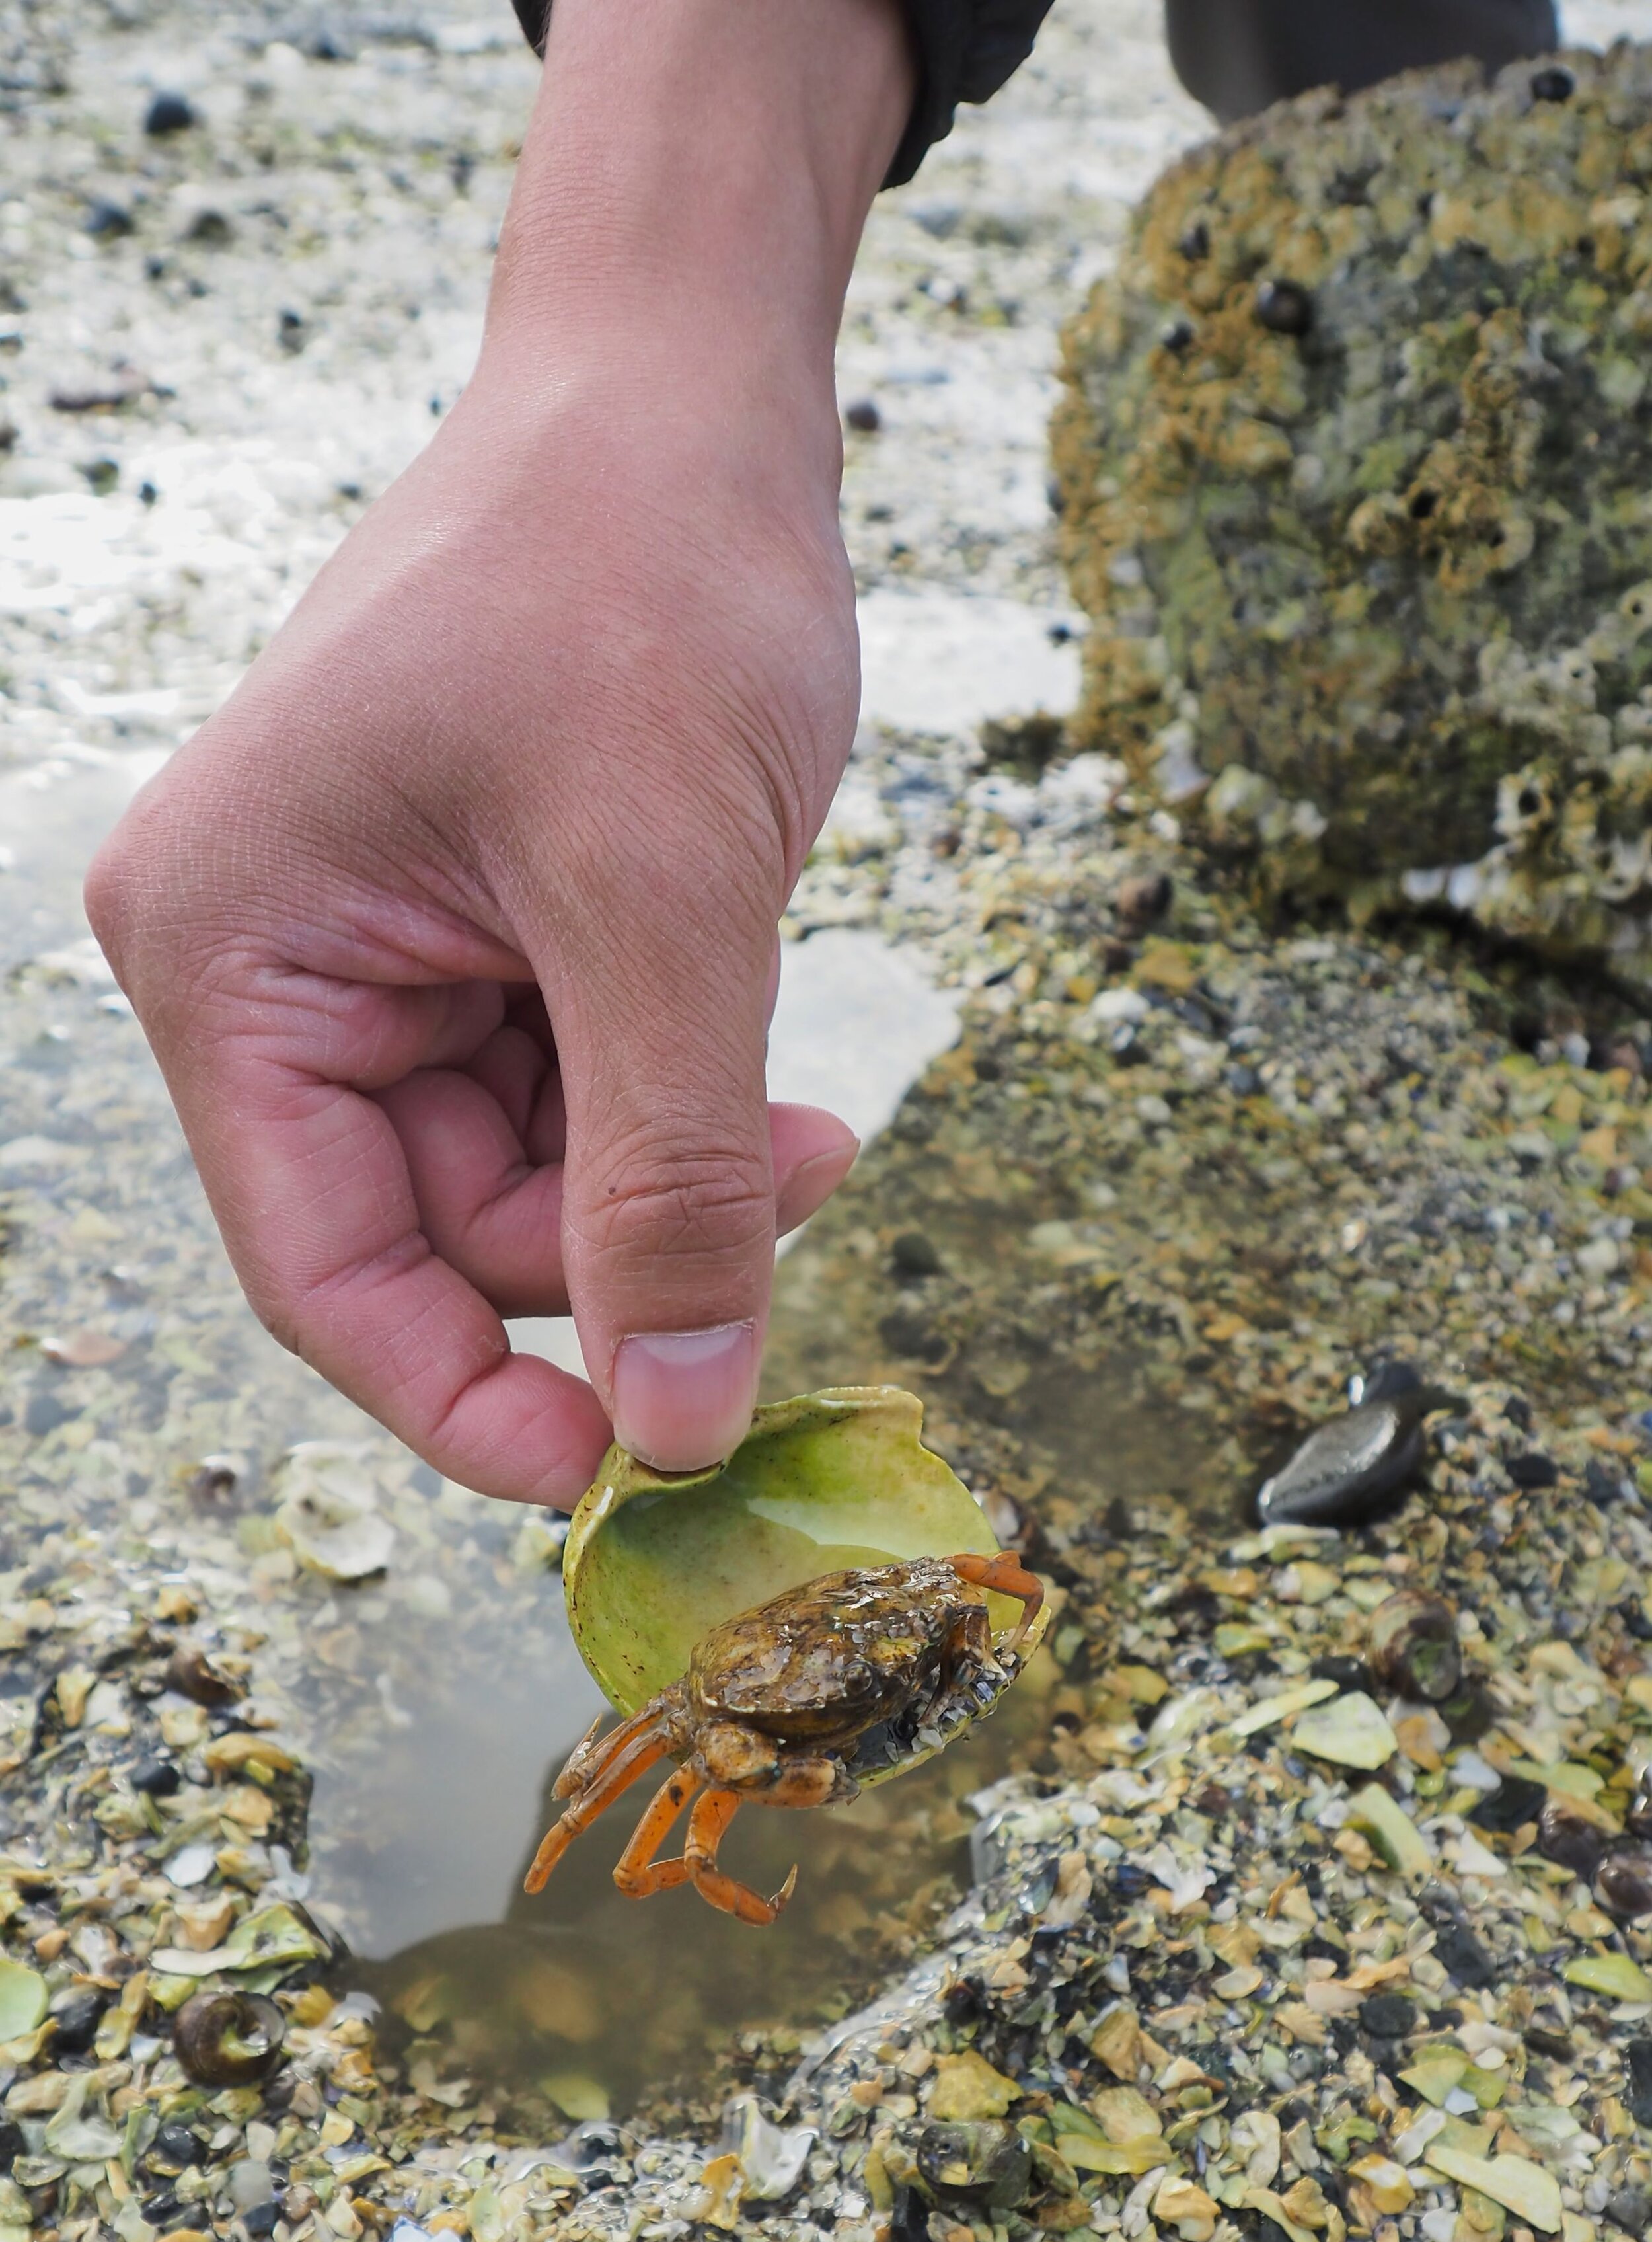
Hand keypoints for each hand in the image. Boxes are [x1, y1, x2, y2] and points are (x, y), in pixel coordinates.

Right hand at [85, 0, 910, 1507]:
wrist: (687, 391)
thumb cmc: (638, 579)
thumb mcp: (664, 904)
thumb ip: (667, 1183)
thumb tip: (678, 1427)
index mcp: (230, 958)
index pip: (325, 1271)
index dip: (465, 1400)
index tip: (623, 1471)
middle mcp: (272, 974)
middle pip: (437, 1240)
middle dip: (624, 1257)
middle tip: (799, 1203)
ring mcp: (376, 964)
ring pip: (529, 1189)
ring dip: (677, 1189)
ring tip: (814, 1126)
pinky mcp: (479, 948)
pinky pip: (576, 1110)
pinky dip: (681, 1123)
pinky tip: (777, 1081)